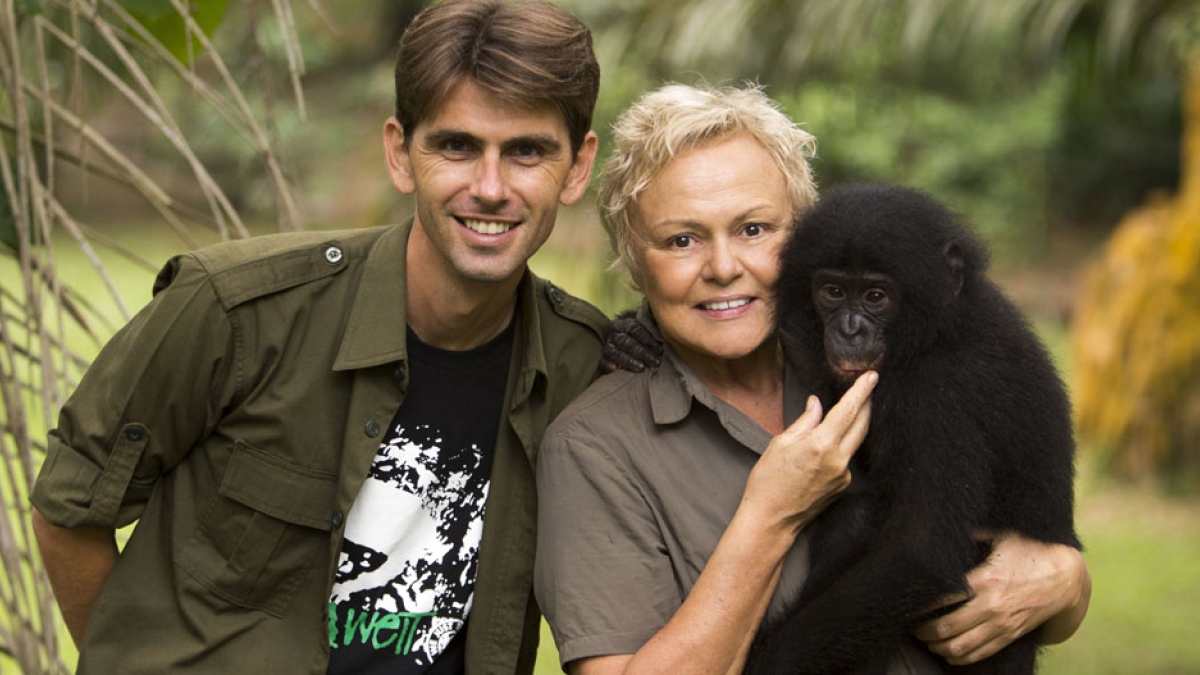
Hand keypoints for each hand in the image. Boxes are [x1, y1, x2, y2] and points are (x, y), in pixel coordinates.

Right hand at [598, 310, 662, 373]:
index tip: (660, 349)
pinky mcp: (603, 361)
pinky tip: (613, 369)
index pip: (634, 329)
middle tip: (656, 361)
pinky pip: (602, 363)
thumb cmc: (644, 338)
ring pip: (615, 353)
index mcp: (623, 323)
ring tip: (642, 368)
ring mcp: (607, 347)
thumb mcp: (649, 329)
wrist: (629, 346)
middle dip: (642, 352)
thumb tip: (667, 325)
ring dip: (629, 360)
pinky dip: (606, 365)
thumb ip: (655, 327)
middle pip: (626, 342)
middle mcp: (613, 334)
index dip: (647, 339)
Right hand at [741, 372, 874, 536]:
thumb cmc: (768, 481)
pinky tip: (826, 447)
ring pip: (854, 442)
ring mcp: (844, 475)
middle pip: (861, 425)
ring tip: (848, 411)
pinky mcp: (843, 486)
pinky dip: (840, 447)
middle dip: (867, 404)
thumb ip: (805, 421)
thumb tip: (817, 404)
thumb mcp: (780, 443)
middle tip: (868, 387)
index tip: (872, 376)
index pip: (847, 410)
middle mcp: (838, 459)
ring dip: (854, 425)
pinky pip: (846, 459)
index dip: (861, 391)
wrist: (771, 520)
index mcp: (821, 444)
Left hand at [912, 531, 1089, 664]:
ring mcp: (1001, 624)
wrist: (1066, 576)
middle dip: (923, 630)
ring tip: (926, 638)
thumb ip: (972, 532)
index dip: (920, 604)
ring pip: (960, 648)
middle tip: (911, 625)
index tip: (908, 602)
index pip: (942, 598)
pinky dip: (959, 657)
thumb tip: (943, 523)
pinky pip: (979, 654)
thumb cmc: (1030, 549)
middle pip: (946, 628)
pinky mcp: (1009, 635)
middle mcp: (991, 606)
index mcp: (985, 579)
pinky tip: (947, 650)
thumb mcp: (1001, 534)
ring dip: (938, 646)